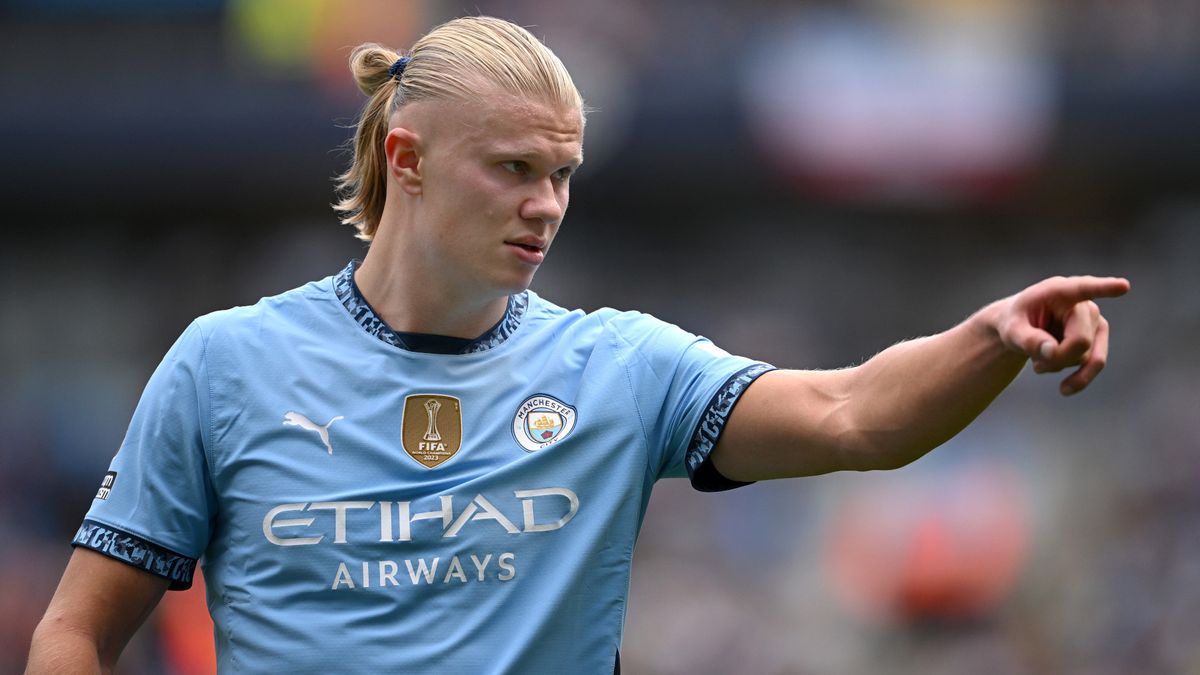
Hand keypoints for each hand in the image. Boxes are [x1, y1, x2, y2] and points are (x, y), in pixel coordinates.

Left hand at [992, 275, 1129, 395]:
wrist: (1021, 329)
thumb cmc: (1015, 323)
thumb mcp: (1010, 331)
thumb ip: (1027, 340)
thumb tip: (1051, 352)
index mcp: (1058, 291)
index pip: (1083, 288)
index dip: (1104, 288)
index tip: (1123, 286)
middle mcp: (1083, 304)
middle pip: (1080, 341)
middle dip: (1056, 359)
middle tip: (1035, 367)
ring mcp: (1095, 321)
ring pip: (1086, 356)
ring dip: (1059, 366)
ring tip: (1038, 364)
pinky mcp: (1098, 337)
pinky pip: (1096, 363)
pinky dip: (1079, 379)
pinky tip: (1064, 389)